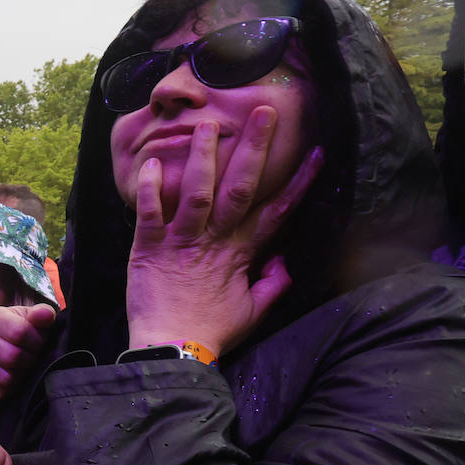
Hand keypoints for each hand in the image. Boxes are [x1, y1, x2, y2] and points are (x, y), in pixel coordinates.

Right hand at [0, 304, 56, 398]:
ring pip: (5, 378)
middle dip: (29, 359)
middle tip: (31, 356)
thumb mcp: (32, 317)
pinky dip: (11, 387)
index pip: (19, 333)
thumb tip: (46, 314)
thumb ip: (42, 314)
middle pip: (12, 357)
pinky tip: (12, 375)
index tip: (38, 342)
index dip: (36, 341)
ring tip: (21, 365)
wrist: (2, 340)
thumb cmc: (20, 328)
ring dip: (20, 375)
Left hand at [126, 108, 323, 356]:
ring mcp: (181, 242)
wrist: (171, 351)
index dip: (297, 181)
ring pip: (196, 193)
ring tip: (206, 125)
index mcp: (242, 253)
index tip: (316, 153)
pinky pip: (150, 213)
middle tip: (262, 113)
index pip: (277, 210)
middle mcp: (214, 241)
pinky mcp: (148, 249)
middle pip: (240, 188)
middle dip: (253, 149)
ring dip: (202, 157)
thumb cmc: (211, 332)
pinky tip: (151, 163)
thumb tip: (286, 261)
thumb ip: (273, 285)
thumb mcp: (253, 312)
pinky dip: (150, 189)